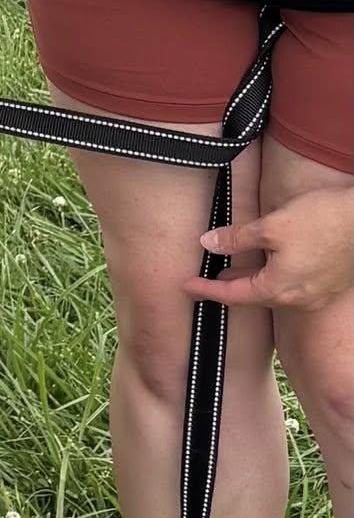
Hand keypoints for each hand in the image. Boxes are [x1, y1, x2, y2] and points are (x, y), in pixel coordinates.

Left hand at [185, 186, 353, 311]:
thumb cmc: (322, 219)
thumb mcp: (272, 226)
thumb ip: (237, 238)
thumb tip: (208, 242)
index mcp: (278, 289)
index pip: (232, 295)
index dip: (206, 290)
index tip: (186, 287)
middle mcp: (298, 298)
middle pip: (255, 296)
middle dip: (230, 286)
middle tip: (209, 279)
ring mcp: (317, 294)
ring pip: (276, 289)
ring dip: (254, 279)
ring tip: (235, 267)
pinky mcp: (330, 283)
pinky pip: (295, 284)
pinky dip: (276, 274)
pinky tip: (272, 259)